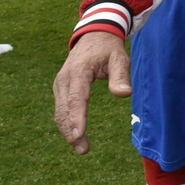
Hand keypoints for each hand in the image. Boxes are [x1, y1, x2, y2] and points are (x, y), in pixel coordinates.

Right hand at [52, 31, 131, 154]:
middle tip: (83, 149)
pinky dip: (65, 122)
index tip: (78, 135)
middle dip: (71, 131)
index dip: (77, 118)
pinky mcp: (60, 88)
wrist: (93, 35)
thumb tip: (124, 94)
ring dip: (67, 130)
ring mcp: (60, 84)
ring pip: (60, 111)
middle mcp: (64, 79)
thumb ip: (120, 76)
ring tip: (81, 147)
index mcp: (78, 72)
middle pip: (65, 109)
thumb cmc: (108, 48)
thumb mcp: (119, 57)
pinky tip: (74, 135)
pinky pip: (60, 108)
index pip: (76, 98)